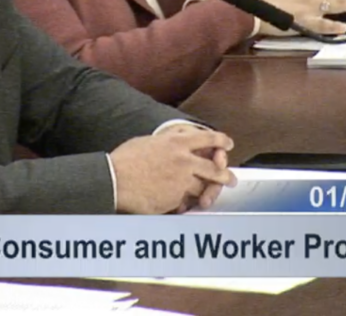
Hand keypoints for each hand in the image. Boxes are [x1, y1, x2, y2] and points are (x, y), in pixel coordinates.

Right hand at [111, 128, 233, 213]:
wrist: (114, 180)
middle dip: (225, 174)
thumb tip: (175, 143)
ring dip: (207, 193)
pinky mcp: (176, 199)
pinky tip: (182, 206)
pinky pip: (186, 202)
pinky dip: (185, 204)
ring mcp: (182, 182)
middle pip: (214, 168)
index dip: (221, 141)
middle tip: (231, 178)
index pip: (207, 138)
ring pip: (203, 188)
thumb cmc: (125, 160)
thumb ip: (167, 142)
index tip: (227, 144)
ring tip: (209, 198)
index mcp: (176, 142)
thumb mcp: (148, 141)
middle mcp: (184, 161)